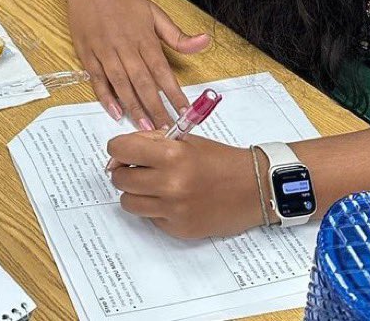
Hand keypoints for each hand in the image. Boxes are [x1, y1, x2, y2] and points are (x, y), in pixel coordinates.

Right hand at [65, 0, 210, 128]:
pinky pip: (97, 79)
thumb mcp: (154, 12)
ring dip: (133, 107)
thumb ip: (177, 35)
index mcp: (143, 37)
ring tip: (146, 127)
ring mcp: (104, 51)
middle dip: (156, 108)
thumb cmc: (124, 0)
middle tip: (166, 130)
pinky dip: (105, 96)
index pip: (162, 71)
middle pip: (142, 82)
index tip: (185, 112)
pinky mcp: (87, 53)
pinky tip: (115, 112)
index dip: (174, 93)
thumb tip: (205, 41)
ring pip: (121, 84)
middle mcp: (124, 46)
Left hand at [108, 132, 263, 238]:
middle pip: (120, 179)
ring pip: (128, 202)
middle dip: (124, 172)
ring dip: (135, 193)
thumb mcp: (183, 139)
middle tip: (138, 169)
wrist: (253, 188)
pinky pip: (149, 218)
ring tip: (152, 185)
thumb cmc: (218, 159)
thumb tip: (116, 155)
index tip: (123, 152)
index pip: (120, 150)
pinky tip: (172, 200)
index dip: (118, 149)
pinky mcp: (179, 229)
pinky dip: (154, 209)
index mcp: (170, 154)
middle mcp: (170, 183)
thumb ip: (147, 142)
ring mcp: (174, 209)